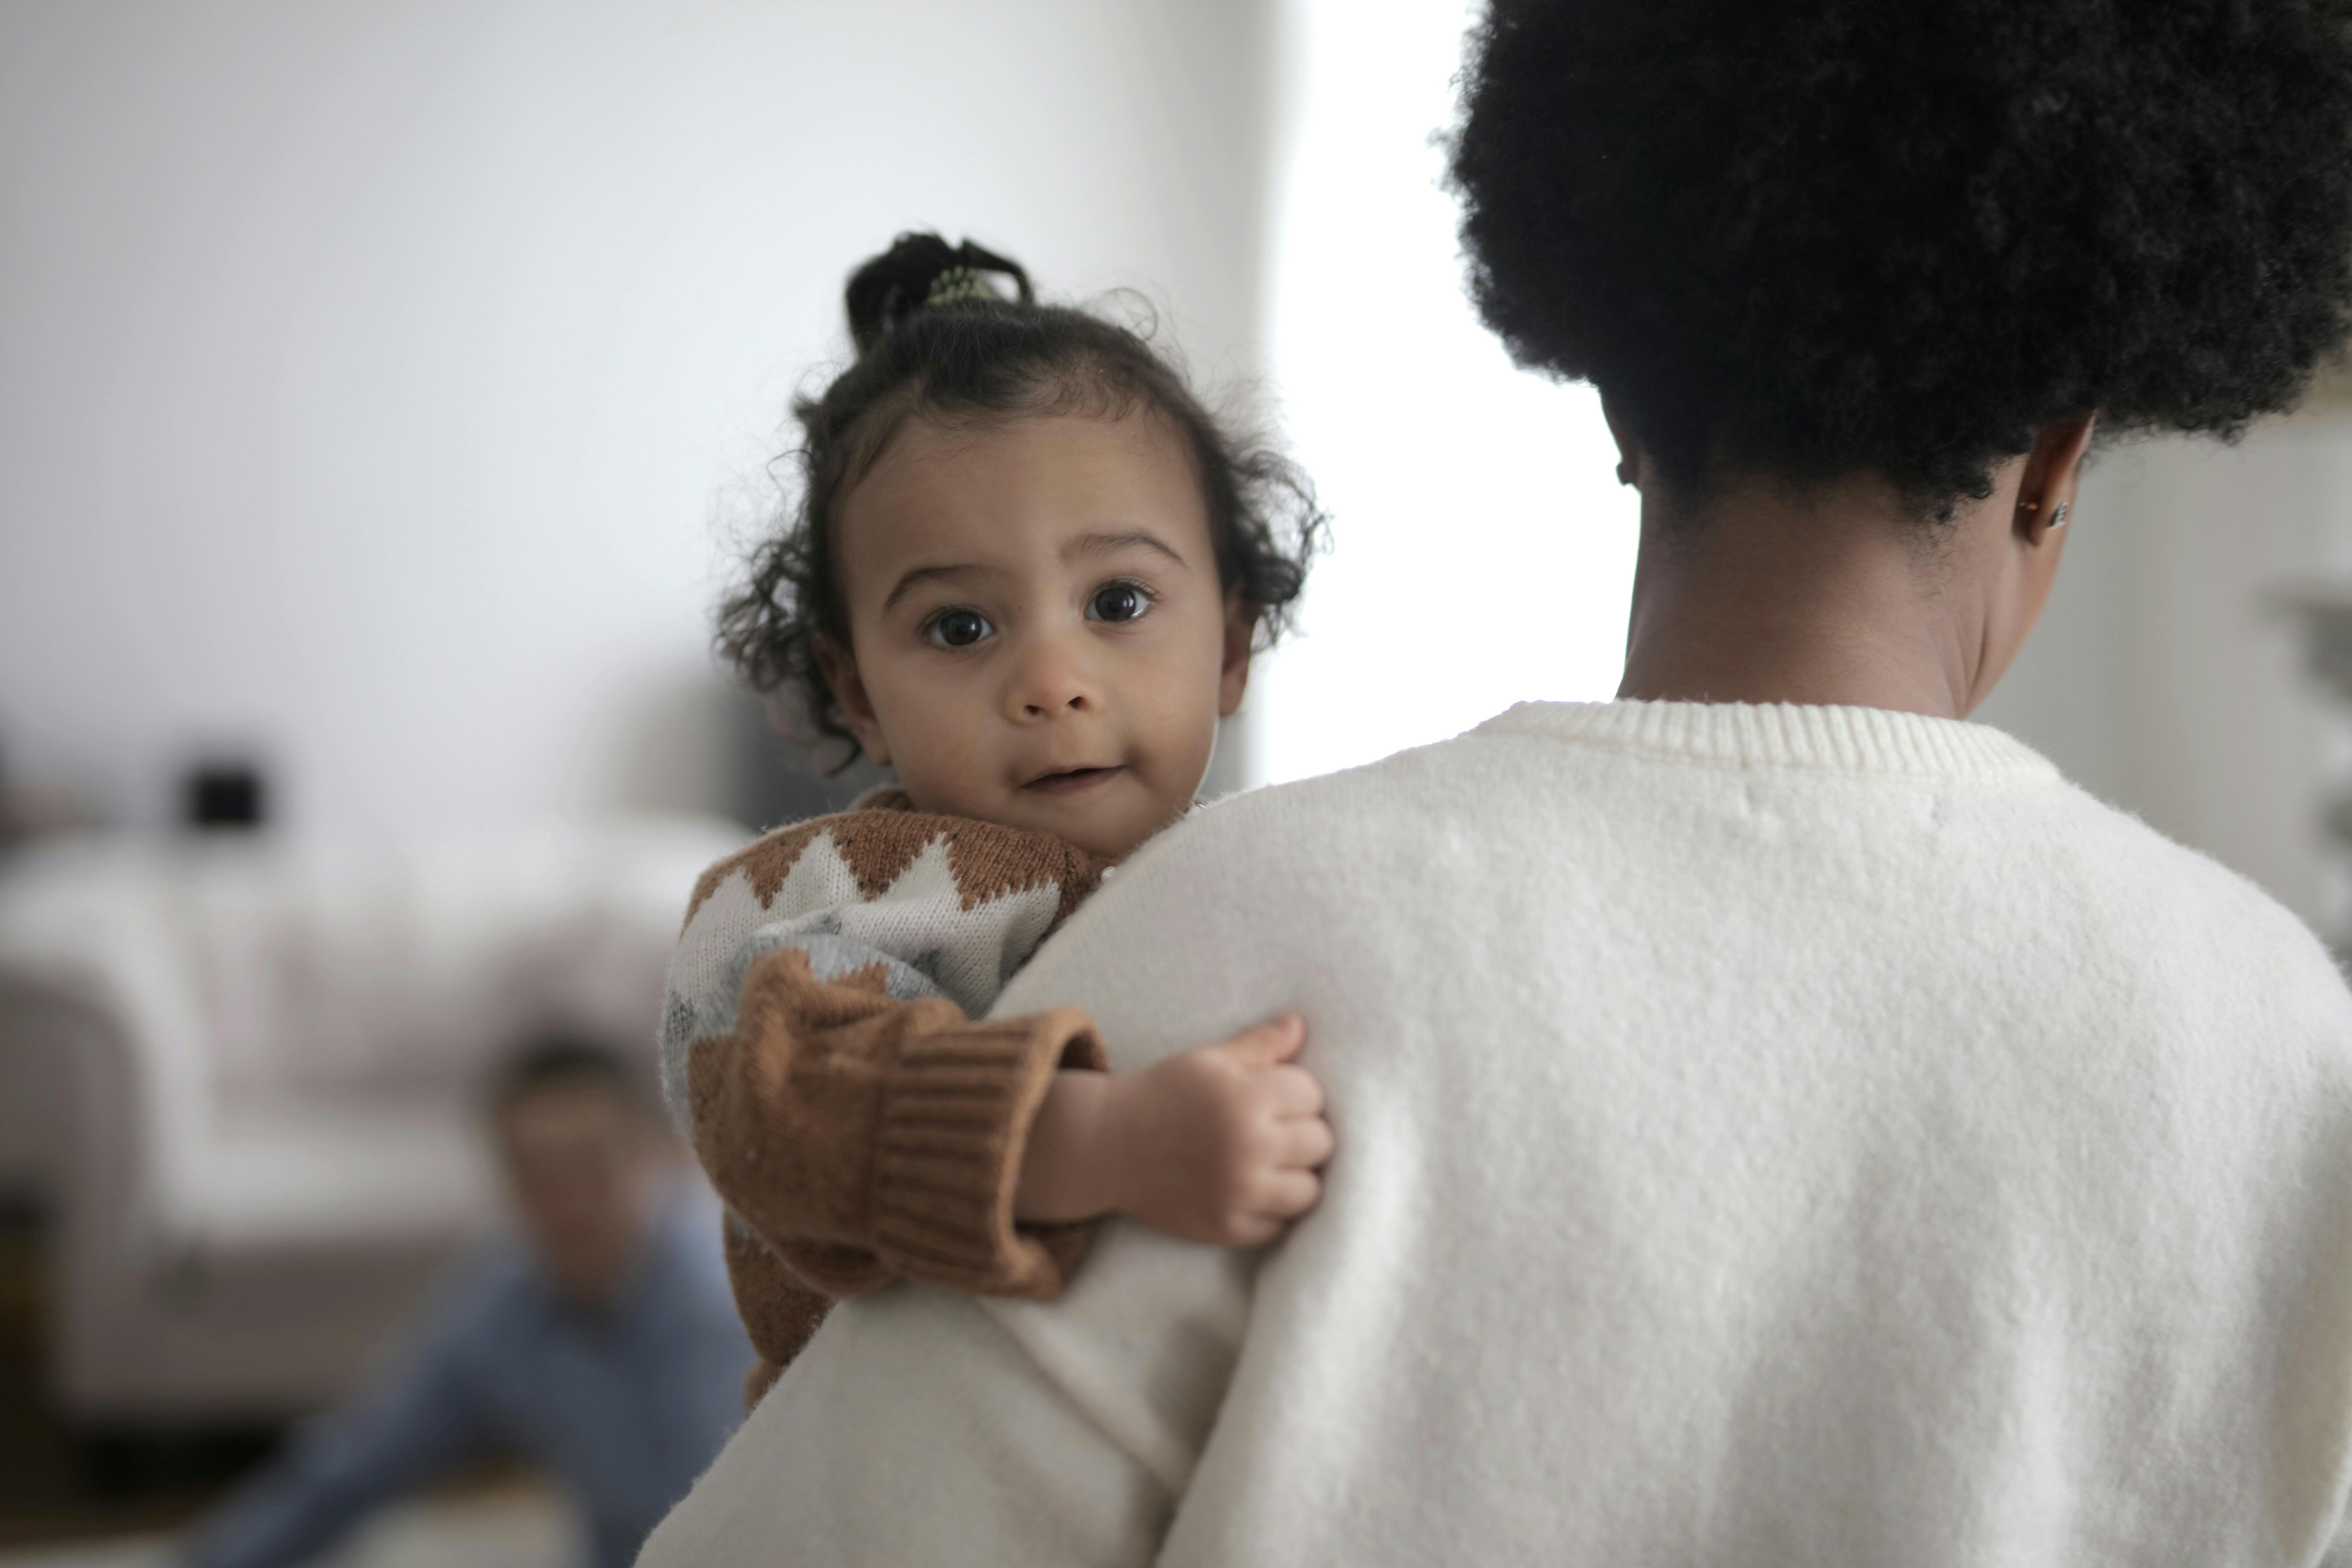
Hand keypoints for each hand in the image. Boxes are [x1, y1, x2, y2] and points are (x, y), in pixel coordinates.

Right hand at [1014, 1015, 1331, 1245]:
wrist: (1107, 1146)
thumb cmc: (1162, 1093)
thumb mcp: (1209, 1060)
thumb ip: (1259, 1044)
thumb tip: (1300, 1025)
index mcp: (1247, 1098)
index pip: (1313, 1096)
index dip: (1298, 1093)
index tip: (1276, 1096)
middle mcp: (1249, 1148)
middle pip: (1320, 1143)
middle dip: (1302, 1132)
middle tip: (1276, 1129)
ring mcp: (1240, 1193)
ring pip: (1310, 1191)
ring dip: (1296, 1175)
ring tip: (1273, 1163)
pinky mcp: (1228, 1228)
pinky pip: (1280, 1226)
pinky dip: (1273, 1210)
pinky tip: (1253, 1190)